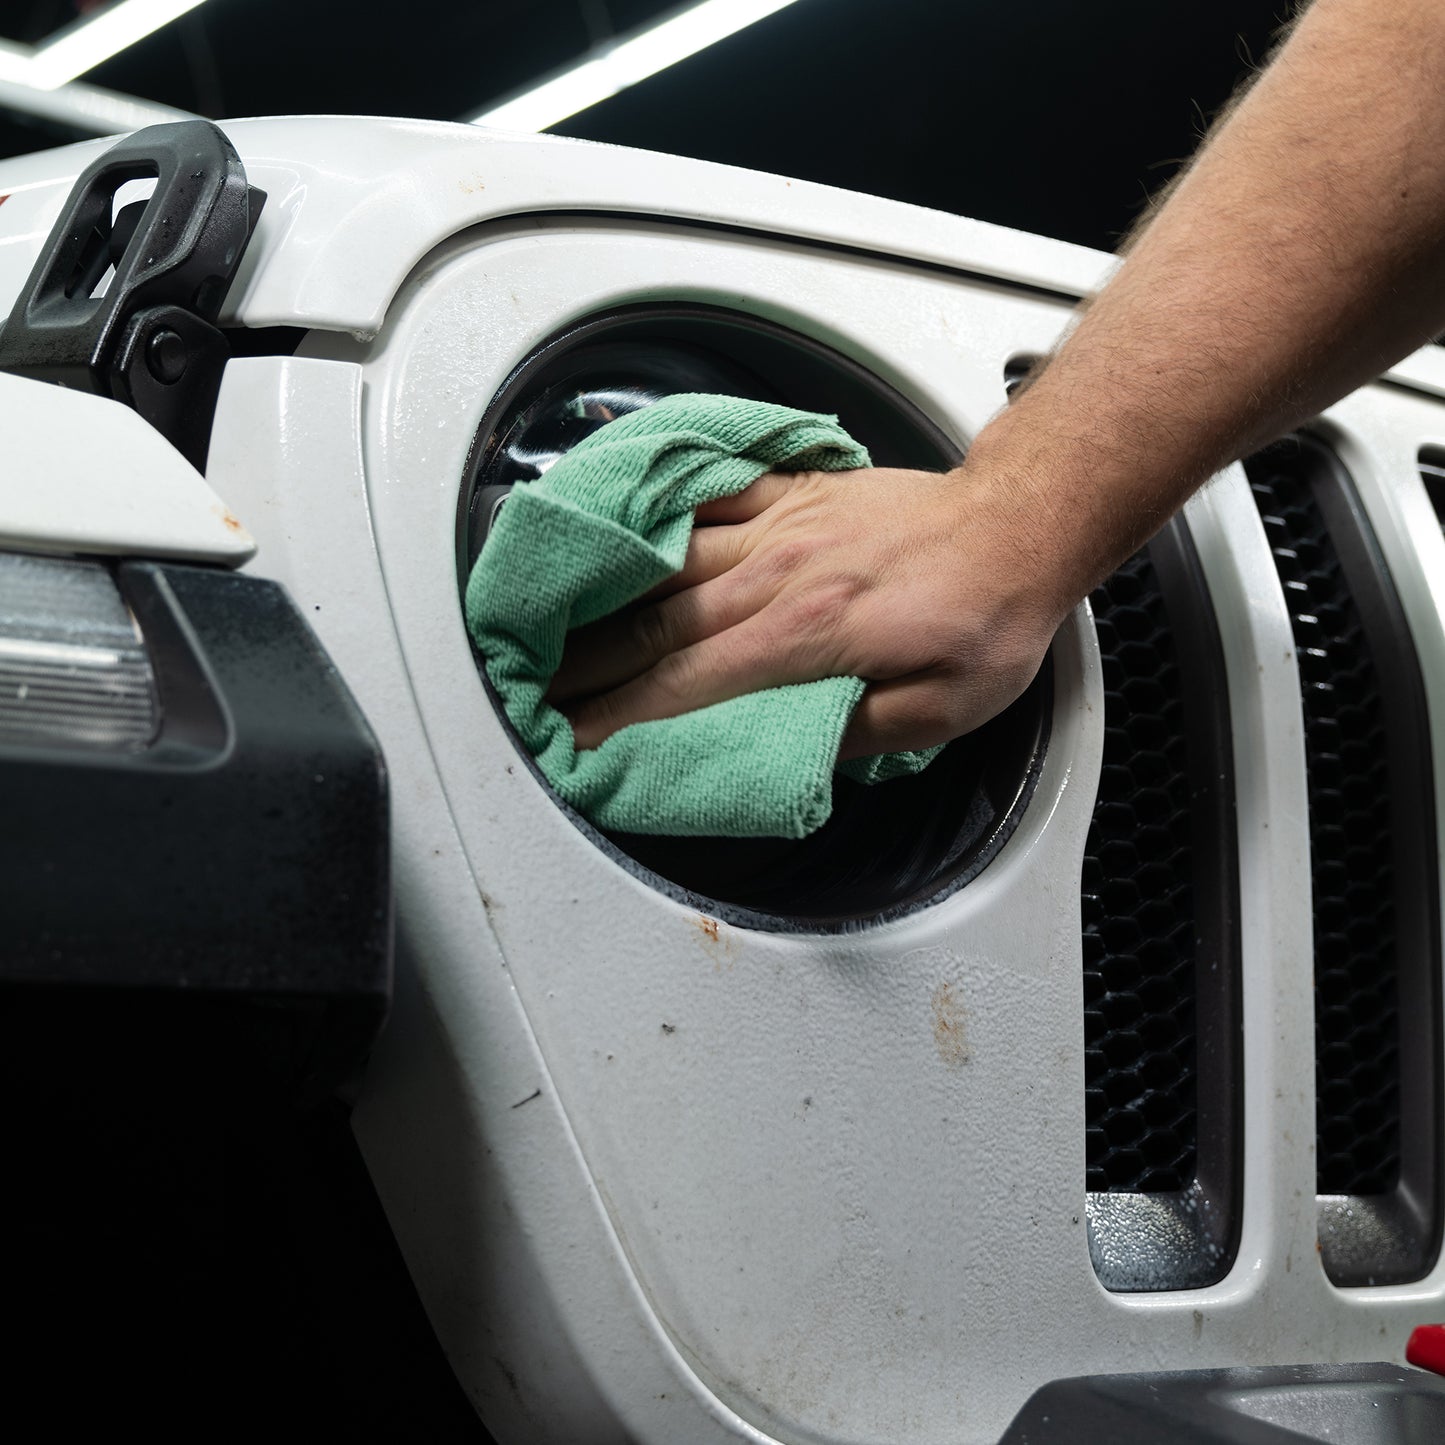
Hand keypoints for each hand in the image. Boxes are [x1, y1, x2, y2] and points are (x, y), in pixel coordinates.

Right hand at [546, 460, 1070, 757]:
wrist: (1019, 523)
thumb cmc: (986, 618)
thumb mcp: (938, 712)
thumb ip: (850, 732)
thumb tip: (781, 746)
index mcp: (809, 636)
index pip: (687, 684)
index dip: (622, 716)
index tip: (577, 738)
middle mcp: (781, 575)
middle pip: (658, 622)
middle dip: (588, 662)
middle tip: (537, 686)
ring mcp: (782, 526)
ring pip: (668, 559)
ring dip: (603, 593)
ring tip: (553, 617)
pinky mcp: (794, 493)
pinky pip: (709, 495)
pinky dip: (657, 512)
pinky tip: (620, 524)